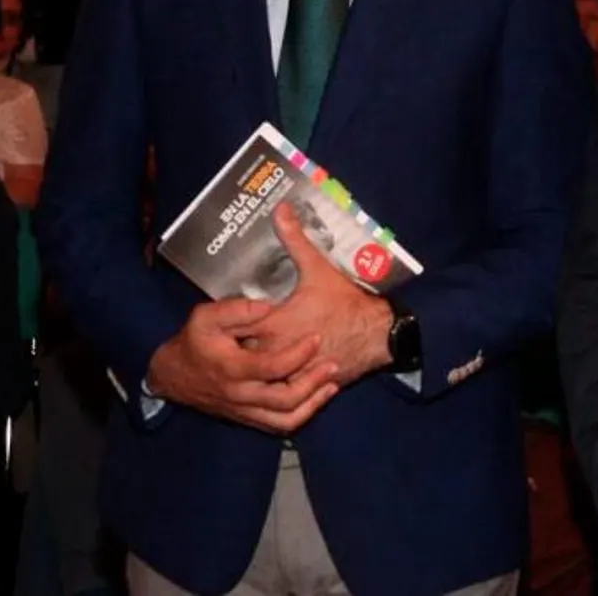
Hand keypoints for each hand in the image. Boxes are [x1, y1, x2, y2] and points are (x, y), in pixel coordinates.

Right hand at [145, 297, 338, 434]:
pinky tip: (316, 399)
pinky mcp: (248, 418)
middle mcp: (241, 395)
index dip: (298, 354)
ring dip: (313, 404)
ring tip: (331, 385)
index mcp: (232, 369)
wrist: (173, 376)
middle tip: (333, 364)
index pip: (273, 367)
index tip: (315, 338)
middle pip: (286, 400)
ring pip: (286, 420)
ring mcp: (245, 411)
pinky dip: (302, 415)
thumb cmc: (192, 342)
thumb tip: (268, 306)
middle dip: (314, 383)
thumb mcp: (205, 317)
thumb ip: (237, 310)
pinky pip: (279, 426)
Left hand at [243, 203, 393, 386]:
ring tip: (243, 356)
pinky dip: (271, 381)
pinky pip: (279, 387)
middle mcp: (278, 351)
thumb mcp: (318, 268)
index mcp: (275, 324)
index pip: (236, 326)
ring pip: (259, 376)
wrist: (376, 334)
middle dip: (234, 346)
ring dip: (251, 367)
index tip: (221, 317)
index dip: (227, 322)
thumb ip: (294, 239)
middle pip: (242, 354)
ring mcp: (291, 371)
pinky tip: (267, 373)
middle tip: (226, 336)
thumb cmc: (345, 302)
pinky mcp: (305, 384)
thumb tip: (281, 209)